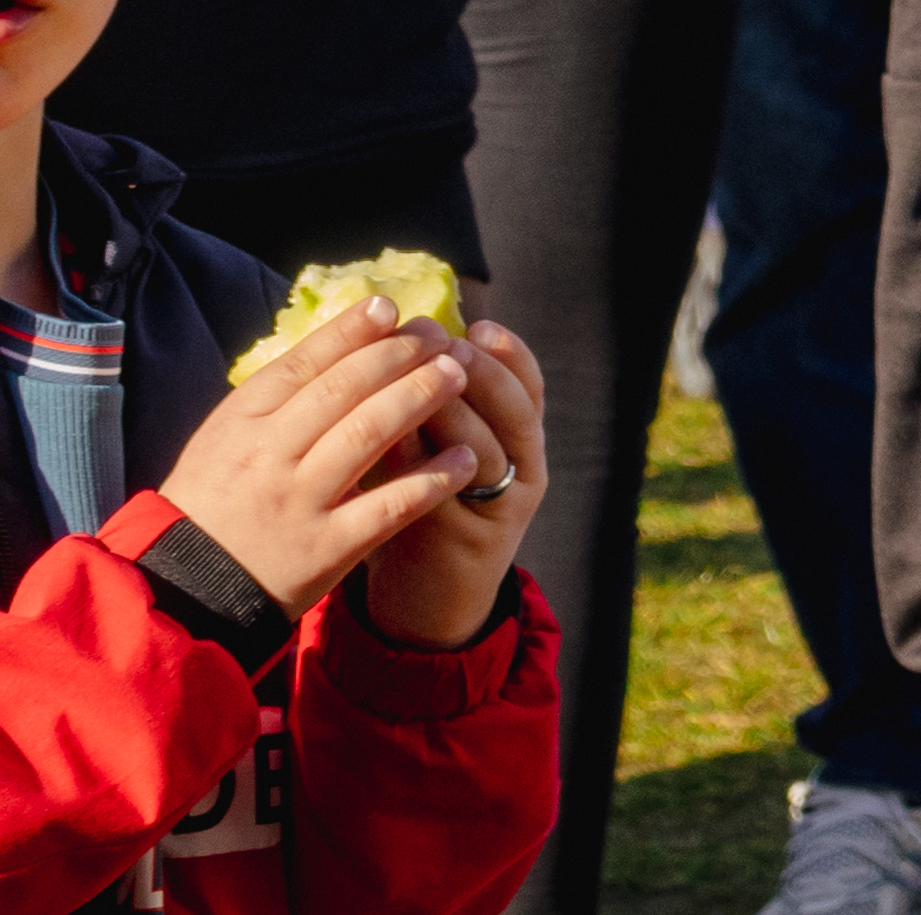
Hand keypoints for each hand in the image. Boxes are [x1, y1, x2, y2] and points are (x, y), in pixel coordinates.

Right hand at [157, 300, 486, 615]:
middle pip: (345, 388)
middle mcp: (269, 455)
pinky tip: (466, 458)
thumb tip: (334, 343)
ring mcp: (300, 502)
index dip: (351, 331)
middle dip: (399, 354)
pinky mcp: (327, 549)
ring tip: (457, 375)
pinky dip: (432, 478)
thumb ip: (272, 400)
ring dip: (421, 397)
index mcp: (240, 423)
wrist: (187, 593)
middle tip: (439, 336)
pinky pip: (390, 505)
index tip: (389, 307)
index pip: (303, 362)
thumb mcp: (222, 442)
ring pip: (370, 432)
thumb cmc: (211, 506)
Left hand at [358, 315, 547, 650]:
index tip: (477, 324)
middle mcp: (523, 474)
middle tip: (446, 344)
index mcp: (524, 445)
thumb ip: (435, 405)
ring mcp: (498, 512)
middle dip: (482, 374)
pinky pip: (441, 496)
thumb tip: (405, 335)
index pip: (531, 388)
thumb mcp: (443, 453)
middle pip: (517, 414)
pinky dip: (416, 464)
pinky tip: (389, 440)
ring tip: (420, 383)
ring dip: (456, 413)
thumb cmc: (426, 508)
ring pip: (486, 452)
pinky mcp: (464, 545)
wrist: (429, 597)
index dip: (510, 354)